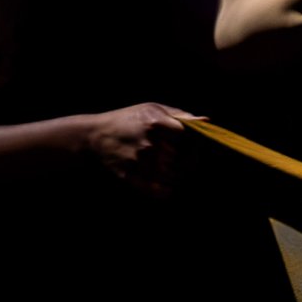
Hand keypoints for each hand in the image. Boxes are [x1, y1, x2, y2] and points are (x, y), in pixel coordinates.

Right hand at [83, 102, 198, 197]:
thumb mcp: (152, 109)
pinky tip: (167, 184)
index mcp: (155, 123)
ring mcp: (139, 162)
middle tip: (185, 161)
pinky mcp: (130, 177)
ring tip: (173, 170)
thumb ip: (180, 116)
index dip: (195, 144)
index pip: (188, 138)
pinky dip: (168, 191)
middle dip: (188, 162)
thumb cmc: (128, 119)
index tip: (193, 146)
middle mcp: (148, 143)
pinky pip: (159, 191)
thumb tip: (207, 120)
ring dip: (179, 176)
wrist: (95, 135)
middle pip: (183, 160)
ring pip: (174, 177)